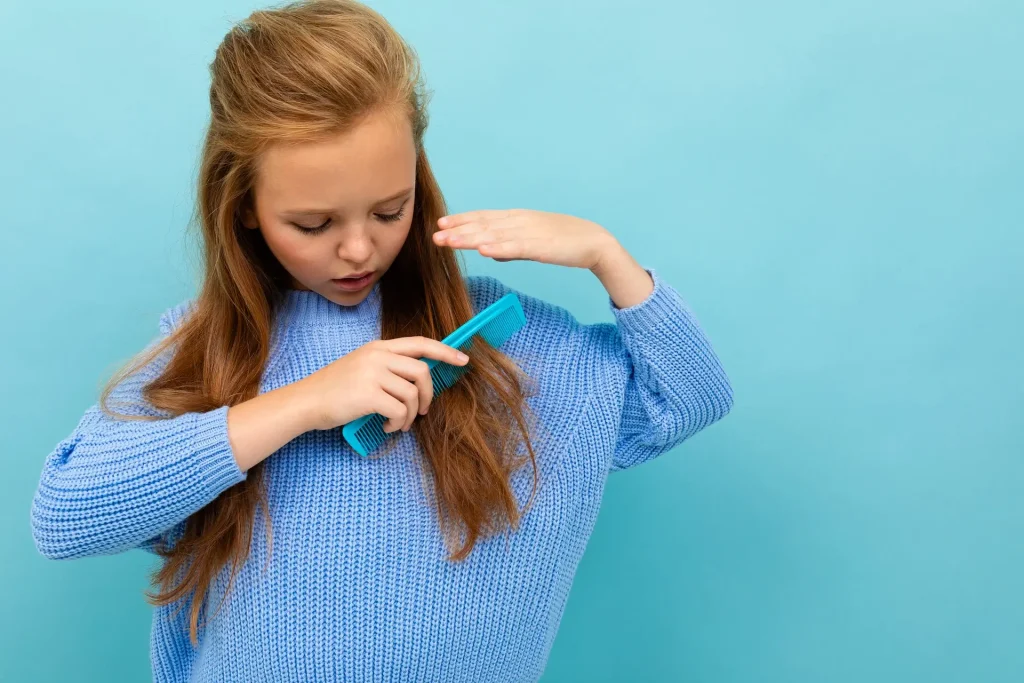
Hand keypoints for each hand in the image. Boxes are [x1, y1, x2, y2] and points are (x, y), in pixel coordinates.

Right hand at [296, 337, 469, 432]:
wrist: (305, 401)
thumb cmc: (334, 389)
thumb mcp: (362, 366)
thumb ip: (388, 367)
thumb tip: (419, 379)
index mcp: (378, 347)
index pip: (420, 343)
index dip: (445, 351)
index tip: (463, 360)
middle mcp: (378, 356)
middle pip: (422, 371)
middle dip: (429, 394)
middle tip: (423, 410)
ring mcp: (373, 374)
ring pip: (413, 394)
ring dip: (411, 414)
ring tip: (400, 423)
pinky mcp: (368, 395)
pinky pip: (400, 411)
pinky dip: (399, 423)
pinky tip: (388, 426)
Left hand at [434, 209, 619, 269]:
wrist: (595, 243)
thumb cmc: (564, 243)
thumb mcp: (533, 242)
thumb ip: (510, 246)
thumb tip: (489, 251)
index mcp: (518, 218)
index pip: (484, 217)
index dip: (462, 220)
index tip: (441, 224)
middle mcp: (520, 221)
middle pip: (484, 225)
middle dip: (458, 231)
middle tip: (435, 236)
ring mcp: (530, 233)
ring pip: (494, 235)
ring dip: (469, 238)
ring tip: (448, 242)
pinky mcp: (541, 247)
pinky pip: (516, 248)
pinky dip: (498, 248)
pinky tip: (482, 250)